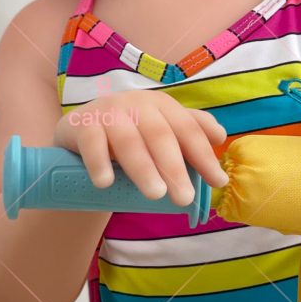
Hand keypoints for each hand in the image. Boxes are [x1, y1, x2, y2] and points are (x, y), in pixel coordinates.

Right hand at [53, 91, 229, 204]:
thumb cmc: (130, 134)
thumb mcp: (159, 130)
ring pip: (128, 141)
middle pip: (160, 136)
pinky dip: (99, 163)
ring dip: (143, 168)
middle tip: (185, 198)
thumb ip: (189, 131)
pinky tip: (105, 183)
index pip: (188, 129)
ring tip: (155, 194)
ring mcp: (108, 112)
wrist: (80, 130)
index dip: (204, 155)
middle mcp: (137, 103)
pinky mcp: (81, 124)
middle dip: (175, 167)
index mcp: (161, 105)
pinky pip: (91, 143)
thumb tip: (220, 136)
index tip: (218, 181)